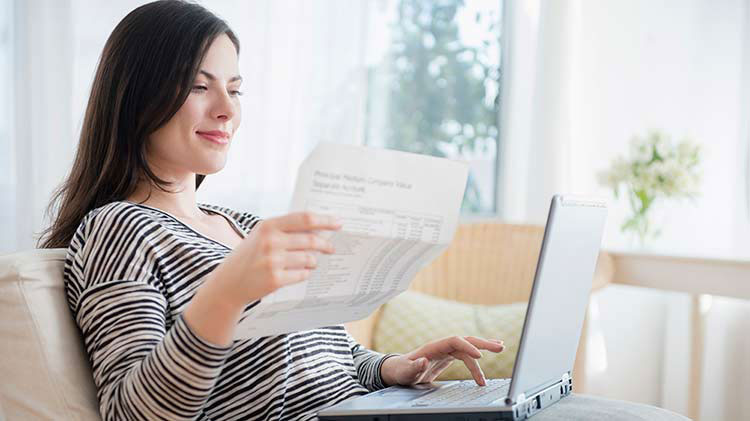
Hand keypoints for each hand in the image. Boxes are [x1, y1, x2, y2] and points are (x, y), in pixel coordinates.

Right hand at [222, 211, 342, 305]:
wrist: (229, 282)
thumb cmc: (250, 256)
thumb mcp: (262, 235)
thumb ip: (286, 229)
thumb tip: (319, 228)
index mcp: (269, 226)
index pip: (304, 219)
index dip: (325, 220)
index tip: (339, 222)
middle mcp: (270, 241)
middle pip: (311, 240)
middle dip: (326, 245)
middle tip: (331, 248)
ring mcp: (272, 261)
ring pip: (309, 259)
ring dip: (314, 261)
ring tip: (312, 262)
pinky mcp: (274, 279)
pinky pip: (302, 275)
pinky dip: (305, 274)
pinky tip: (300, 272)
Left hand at [380, 336, 503, 386]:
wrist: (399, 371)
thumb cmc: (402, 371)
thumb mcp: (405, 372)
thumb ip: (414, 367)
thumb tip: (424, 360)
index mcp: (434, 347)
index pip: (455, 341)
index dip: (468, 347)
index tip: (480, 357)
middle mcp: (442, 346)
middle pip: (466, 340)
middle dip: (483, 343)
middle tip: (500, 346)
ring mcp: (447, 351)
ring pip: (469, 347)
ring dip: (484, 348)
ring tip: (501, 348)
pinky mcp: (449, 357)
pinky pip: (467, 355)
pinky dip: (478, 357)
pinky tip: (488, 357)